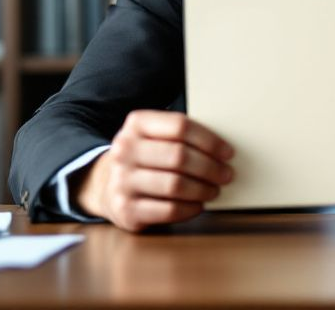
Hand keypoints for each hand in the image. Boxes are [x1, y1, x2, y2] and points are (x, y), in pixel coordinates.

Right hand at [72, 110, 235, 231]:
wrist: (106, 185)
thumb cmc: (144, 157)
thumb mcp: (153, 136)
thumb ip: (180, 135)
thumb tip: (223, 148)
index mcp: (136, 124)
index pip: (180, 126)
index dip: (209, 140)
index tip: (228, 152)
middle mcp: (124, 150)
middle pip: (179, 156)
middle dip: (210, 167)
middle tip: (226, 174)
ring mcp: (122, 180)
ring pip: (175, 184)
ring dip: (203, 189)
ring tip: (214, 190)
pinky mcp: (125, 209)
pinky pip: (168, 210)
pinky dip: (190, 209)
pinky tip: (198, 205)